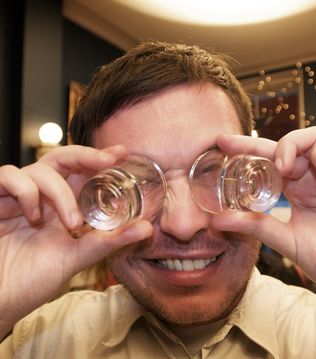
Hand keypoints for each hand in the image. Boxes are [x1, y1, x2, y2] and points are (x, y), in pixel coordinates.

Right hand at [0, 145, 152, 337]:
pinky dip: (26, 191)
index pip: (81, 174)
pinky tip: (33, 216)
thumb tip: (147, 228)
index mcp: (62, 207)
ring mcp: (17, 197)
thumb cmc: (33, 280)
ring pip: (40, 168)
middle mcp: (42, 197)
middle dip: (86, 156)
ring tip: (72, 223)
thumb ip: (109, 241)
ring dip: (60, 192)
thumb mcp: (77, 258)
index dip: (99, 159)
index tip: (121, 152)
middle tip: (108, 161)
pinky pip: (9, 175)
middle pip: (62, 159)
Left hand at [213, 127, 315, 304]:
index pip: (267, 162)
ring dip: (292, 146)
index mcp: (294, 191)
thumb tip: (217, 221)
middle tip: (234, 146)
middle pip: (283, 145)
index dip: (246, 149)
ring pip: (311, 137)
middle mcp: (311, 178)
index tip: (221, 142)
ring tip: (283, 169)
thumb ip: (256, 227)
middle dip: (258, 143)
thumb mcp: (286, 241)